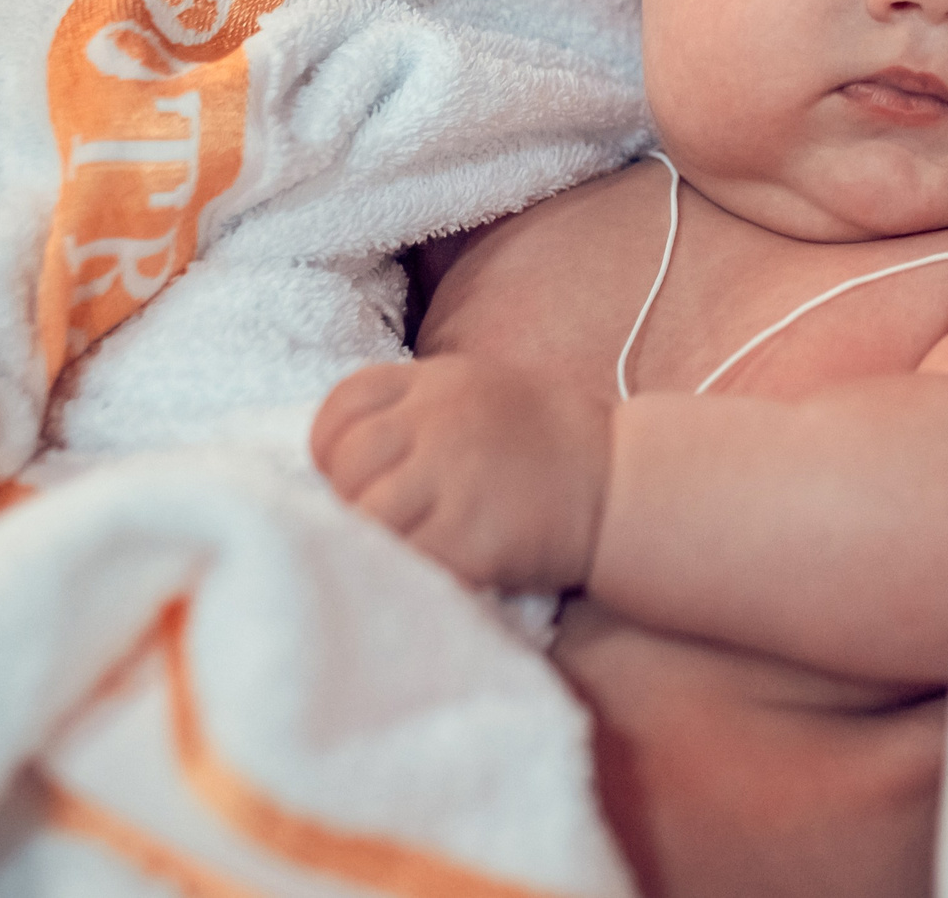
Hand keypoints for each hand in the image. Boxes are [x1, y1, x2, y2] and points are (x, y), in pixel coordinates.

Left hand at [310, 355, 609, 591]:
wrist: (616, 482)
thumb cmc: (545, 442)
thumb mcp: (477, 391)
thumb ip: (415, 408)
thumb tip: (344, 452)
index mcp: (437, 381)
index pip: (344, 404)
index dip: (331, 444)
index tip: (350, 473)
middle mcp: (439, 421)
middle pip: (348, 462)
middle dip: (353, 496)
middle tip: (386, 517)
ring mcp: (454, 478)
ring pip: (368, 516)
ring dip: (378, 537)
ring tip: (411, 543)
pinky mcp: (470, 535)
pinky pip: (409, 558)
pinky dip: (413, 567)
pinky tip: (440, 564)